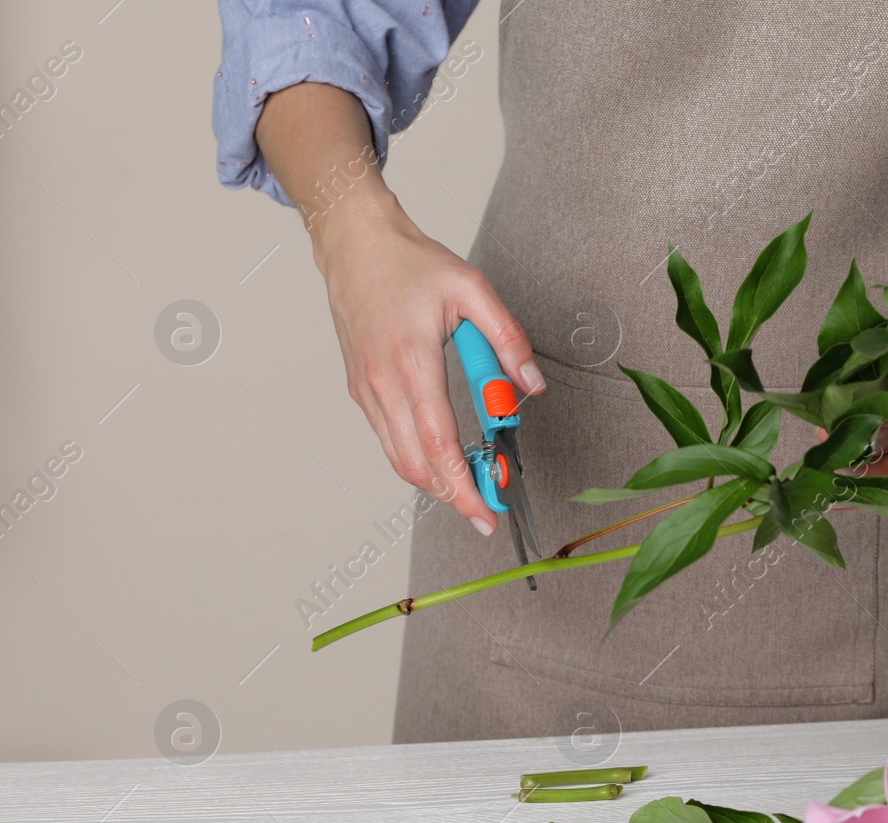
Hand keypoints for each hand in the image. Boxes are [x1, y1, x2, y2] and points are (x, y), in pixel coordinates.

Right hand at [312, 192, 543, 533]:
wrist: (355, 244)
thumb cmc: (410, 263)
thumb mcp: (472, 288)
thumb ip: (508, 338)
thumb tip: (532, 385)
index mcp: (412, 364)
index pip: (440, 445)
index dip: (465, 487)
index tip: (488, 514)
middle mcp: (383, 385)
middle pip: (417, 465)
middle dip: (455, 498)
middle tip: (488, 514)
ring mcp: (367, 391)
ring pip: (400, 458)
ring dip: (436, 483)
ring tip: (474, 491)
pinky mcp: (361, 390)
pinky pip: (390, 439)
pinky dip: (418, 459)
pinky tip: (444, 461)